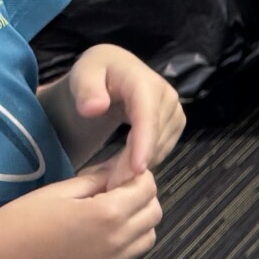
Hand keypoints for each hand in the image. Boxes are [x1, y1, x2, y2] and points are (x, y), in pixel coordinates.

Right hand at [0, 164, 160, 258]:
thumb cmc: (21, 222)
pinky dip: (127, 245)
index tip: (126, 173)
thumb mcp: (59, 191)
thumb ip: (97, 180)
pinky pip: (131, 258)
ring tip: (113, 215)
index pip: (147, 188)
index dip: (140, 177)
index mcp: (107, 214)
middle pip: (154, 213)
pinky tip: (102, 238)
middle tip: (120, 192)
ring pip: (148, 237)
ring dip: (139, 222)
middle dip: (143, 198)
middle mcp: (118, 241)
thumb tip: (120, 169)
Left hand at [65, 45, 183, 178]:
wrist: (110, 72)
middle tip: (111, 186)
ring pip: (161, 146)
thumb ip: (86, 89)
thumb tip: (94, 108)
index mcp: (144, 81)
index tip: (136, 170)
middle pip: (155, 136)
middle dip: (136, 162)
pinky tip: (123, 169)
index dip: (144, 144)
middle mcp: (167, 95)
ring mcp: (174, 111)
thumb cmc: (94, 73)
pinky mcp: (175, 124)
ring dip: (138, 165)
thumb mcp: (83, 74)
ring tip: (111, 178)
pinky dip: (144, 161)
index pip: (148, 116)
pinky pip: (162, 148)